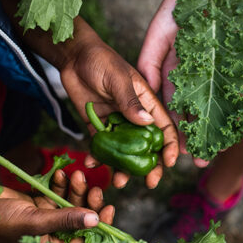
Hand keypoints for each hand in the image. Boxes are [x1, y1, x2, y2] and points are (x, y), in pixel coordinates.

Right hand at [0, 175, 111, 242]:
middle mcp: (51, 236)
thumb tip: (95, 220)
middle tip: (94, 188)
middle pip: (80, 220)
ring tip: (76, 175)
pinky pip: (56, 193)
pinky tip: (62, 174)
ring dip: (76, 190)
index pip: (84, 242)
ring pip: (70, 204)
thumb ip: (65, 220)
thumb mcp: (34, 223)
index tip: (109, 209)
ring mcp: (45, 218)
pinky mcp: (38, 204)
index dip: (99, 227)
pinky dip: (61, 184)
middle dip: (88, 203)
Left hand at [59, 32, 177, 188]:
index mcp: (146, 102)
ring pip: (125, 151)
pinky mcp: (98, 126)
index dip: (169, 146)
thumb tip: (146, 123)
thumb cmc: (101, 60)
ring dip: (124, 167)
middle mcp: (134, 116)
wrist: (73, 57)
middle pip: (147, 146)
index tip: (168, 163)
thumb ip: (131, 101)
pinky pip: (102, 146)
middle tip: (150, 184)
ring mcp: (116, 123)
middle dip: (151, 166)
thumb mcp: (118, 79)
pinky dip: (98, 157)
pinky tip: (92, 163)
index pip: (164, 127)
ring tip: (118, 181)